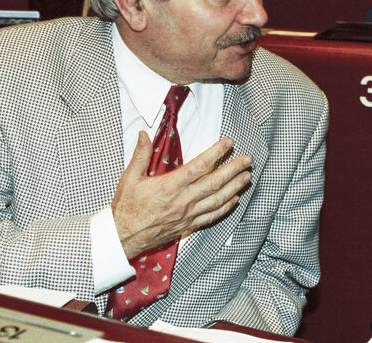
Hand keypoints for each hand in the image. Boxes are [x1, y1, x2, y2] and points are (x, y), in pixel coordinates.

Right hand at [111, 131, 251, 258]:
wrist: (123, 237)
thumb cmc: (126, 207)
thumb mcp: (129, 178)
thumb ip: (140, 155)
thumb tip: (144, 134)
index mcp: (170, 185)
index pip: (200, 165)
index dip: (217, 152)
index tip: (229, 143)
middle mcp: (183, 200)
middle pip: (215, 182)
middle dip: (234, 169)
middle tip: (248, 160)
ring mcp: (188, 214)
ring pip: (218, 199)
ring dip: (235, 187)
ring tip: (247, 176)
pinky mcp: (188, 225)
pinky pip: (212, 216)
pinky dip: (225, 207)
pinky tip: (235, 199)